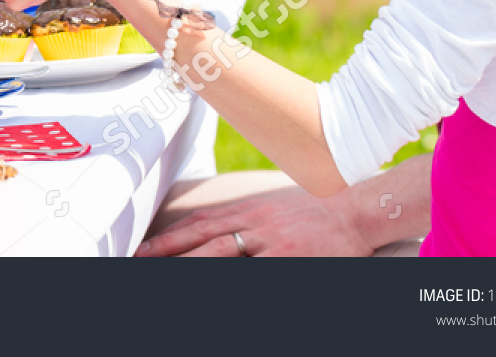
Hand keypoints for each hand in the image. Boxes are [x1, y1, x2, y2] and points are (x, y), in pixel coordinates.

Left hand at [135, 184, 372, 257]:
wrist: (354, 213)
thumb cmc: (309, 215)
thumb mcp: (267, 211)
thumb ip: (239, 221)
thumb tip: (209, 233)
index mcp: (246, 211)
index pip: (198, 223)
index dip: (168, 237)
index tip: (143, 249)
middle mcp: (254, 224)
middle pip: (203, 240)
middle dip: (169, 252)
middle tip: (141, 262)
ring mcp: (272, 243)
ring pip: (223, 256)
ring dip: (194, 264)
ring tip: (167, 273)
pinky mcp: (291, 259)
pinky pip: (258, 273)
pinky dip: (241, 276)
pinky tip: (218, 284)